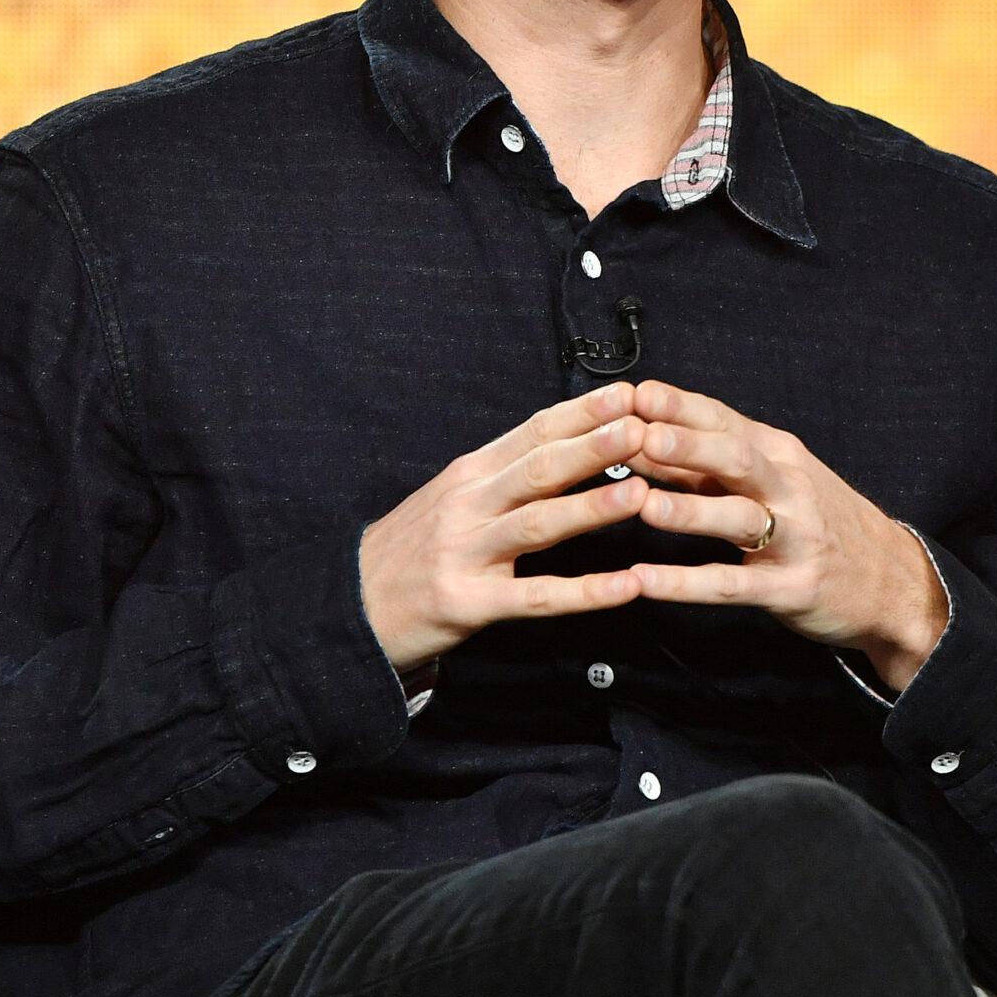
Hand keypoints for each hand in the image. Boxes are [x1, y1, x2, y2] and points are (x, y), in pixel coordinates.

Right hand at [359, 382, 652, 672]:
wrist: (352, 602)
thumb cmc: (412, 547)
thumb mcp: (451, 495)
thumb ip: (503, 472)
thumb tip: (568, 441)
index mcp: (469, 473)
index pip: (533, 432)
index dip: (582, 412)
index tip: (629, 394)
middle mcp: (468, 504)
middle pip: (538, 469)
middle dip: (594, 445)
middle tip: (644, 425)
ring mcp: (466, 553)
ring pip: (537, 524)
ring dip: (592, 508)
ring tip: (642, 494)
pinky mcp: (468, 603)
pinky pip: (535, 597)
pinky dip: (584, 593)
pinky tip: (626, 587)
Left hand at [622, 380, 947, 691]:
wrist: (895, 582)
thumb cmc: (821, 521)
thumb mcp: (773, 478)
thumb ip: (706, 463)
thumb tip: (639, 437)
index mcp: (778, 454)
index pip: (723, 420)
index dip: (679, 407)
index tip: (634, 394)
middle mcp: (787, 488)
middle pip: (736, 458)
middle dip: (688, 445)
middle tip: (641, 436)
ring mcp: (793, 538)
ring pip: (739, 519)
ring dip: (690, 511)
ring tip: (645, 506)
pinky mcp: (790, 588)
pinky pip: (732, 585)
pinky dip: (685, 584)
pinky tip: (645, 581)